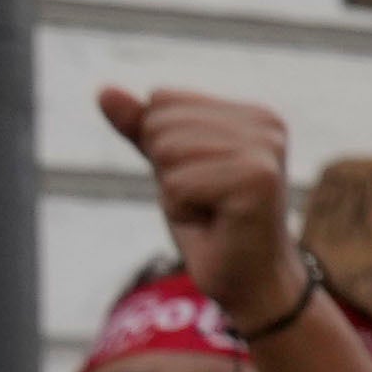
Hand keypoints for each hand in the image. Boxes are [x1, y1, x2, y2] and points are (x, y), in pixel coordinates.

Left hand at [100, 83, 303, 325]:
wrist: (250, 281)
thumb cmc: (211, 223)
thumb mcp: (169, 167)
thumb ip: (139, 127)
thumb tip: (104, 90)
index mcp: (252, 114)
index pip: (162, 100)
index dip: (162, 148)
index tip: (200, 180)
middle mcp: (267, 125)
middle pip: (161, 124)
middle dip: (167, 170)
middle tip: (205, 201)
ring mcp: (266, 152)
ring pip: (167, 152)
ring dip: (175, 193)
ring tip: (211, 211)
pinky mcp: (257, 182)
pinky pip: (178, 184)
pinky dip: (183, 211)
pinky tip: (215, 224)